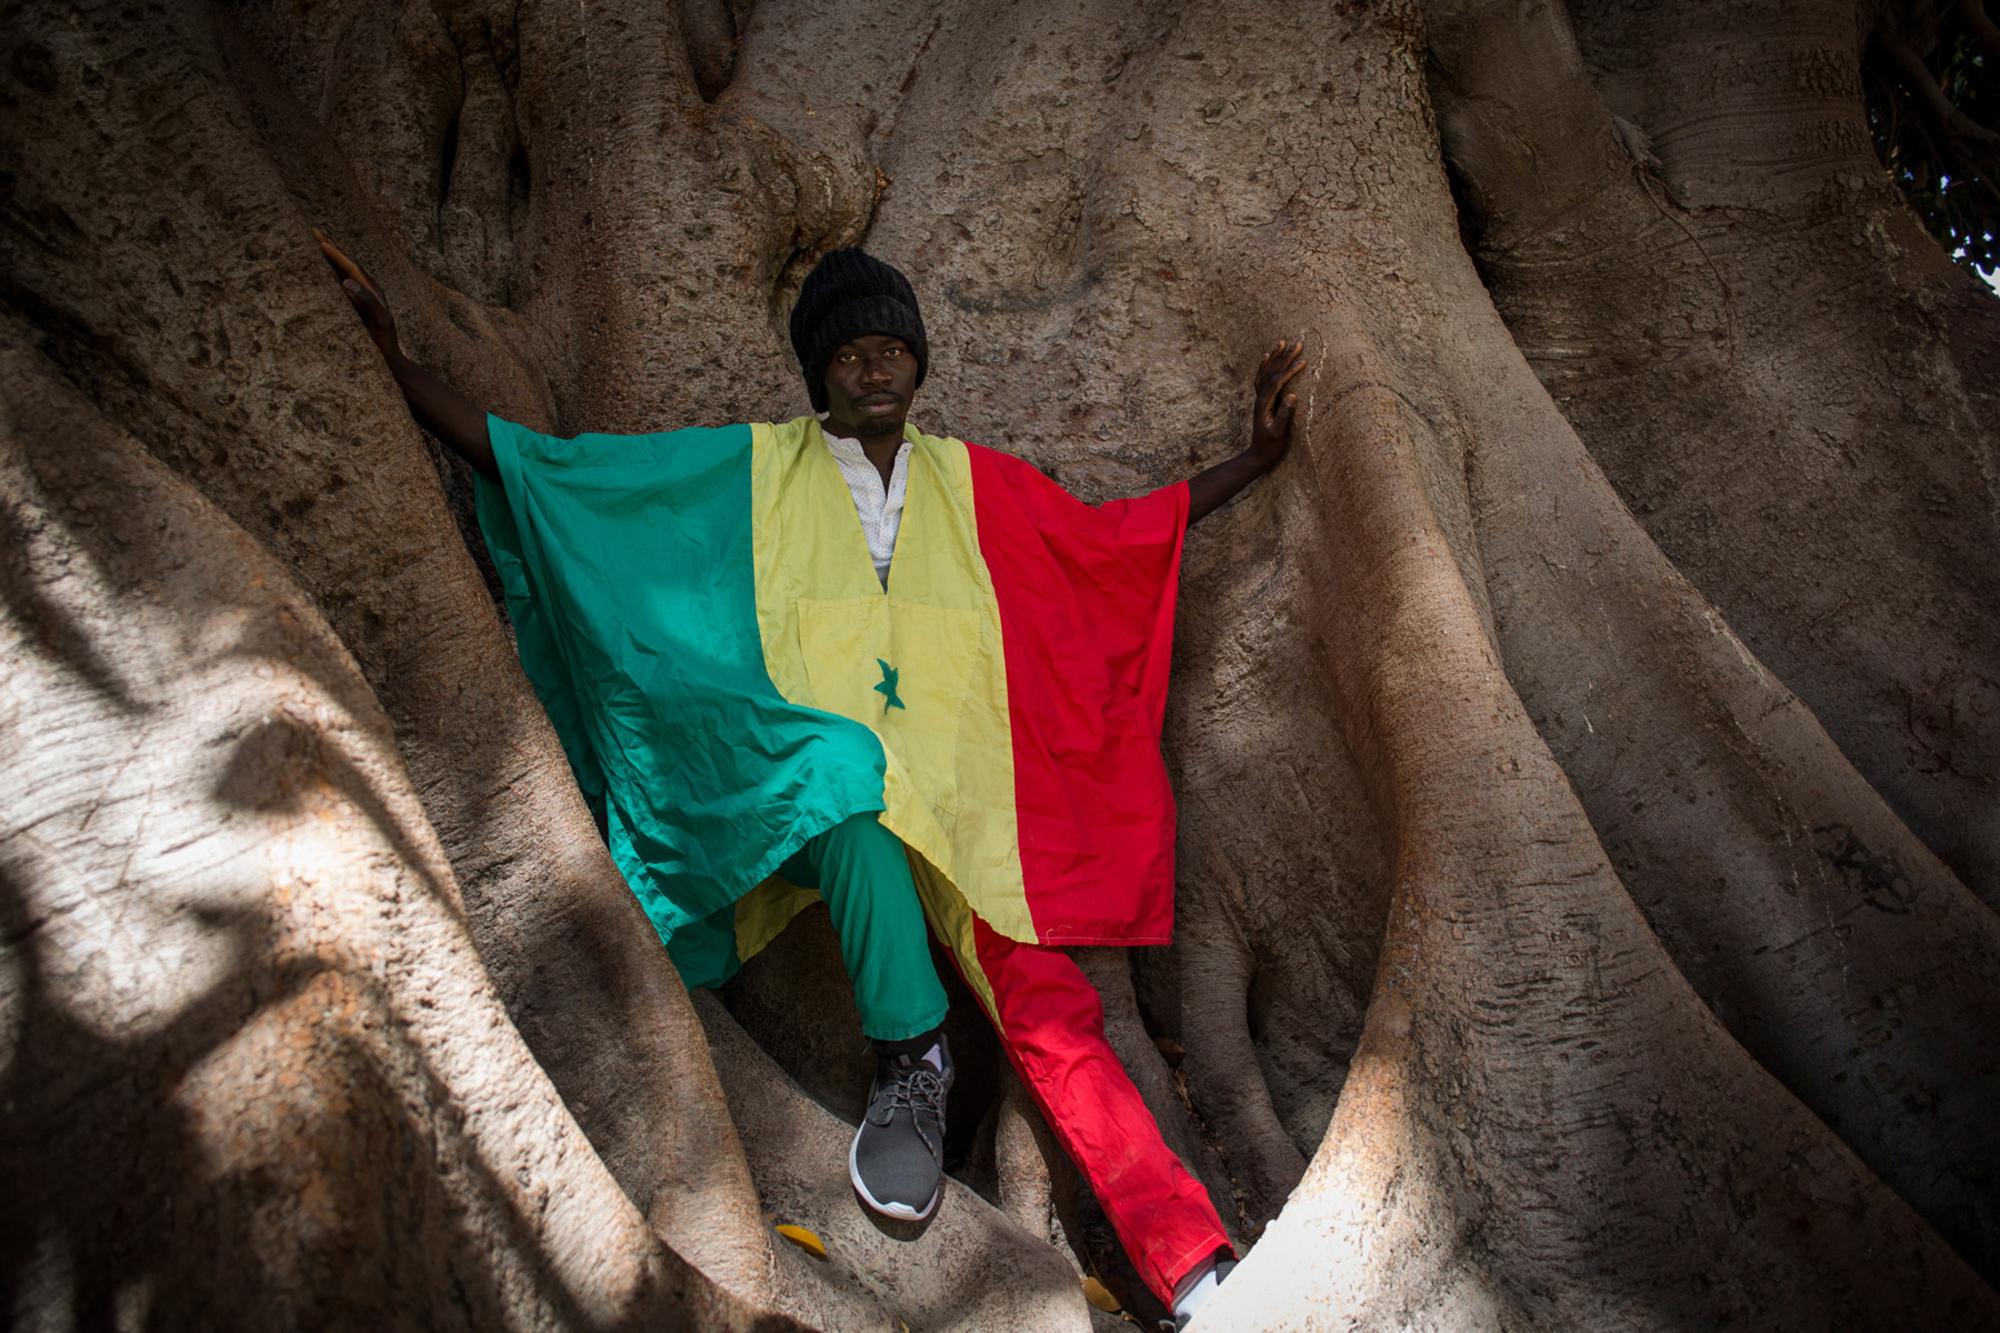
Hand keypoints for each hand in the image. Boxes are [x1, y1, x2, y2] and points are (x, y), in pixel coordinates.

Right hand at [315, 229, 400, 361]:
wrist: (390, 358)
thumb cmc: (385, 340)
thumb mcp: (380, 320)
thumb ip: (368, 301)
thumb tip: (347, 281)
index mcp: (373, 289)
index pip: (352, 266)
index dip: (336, 254)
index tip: (320, 242)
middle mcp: (367, 289)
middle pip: (347, 263)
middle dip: (331, 247)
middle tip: (314, 231)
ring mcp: (360, 296)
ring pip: (342, 271)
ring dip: (329, 256)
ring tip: (315, 242)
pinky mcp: (354, 305)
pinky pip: (340, 283)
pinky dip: (329, 272)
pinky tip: (319, 269)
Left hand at [1249, 338, 1306, 469]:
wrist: (1258, 456)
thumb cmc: (1271, 447)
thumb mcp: (1279, 433)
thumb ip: (1285, 415)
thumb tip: (1293, 396)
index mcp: (1264, 404)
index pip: (1277, 381)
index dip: (1290, 371)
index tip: (1303, 362)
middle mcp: (1260, 398)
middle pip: (1272, 372)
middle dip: (1284, 357)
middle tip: (1297, 344)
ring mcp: (1259, 398)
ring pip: (1266, 372)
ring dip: (1274, 357)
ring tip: (1281, 342)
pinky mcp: (1262, 401)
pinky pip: (1262, 378)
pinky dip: (1265, 366)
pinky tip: (1267, 358)